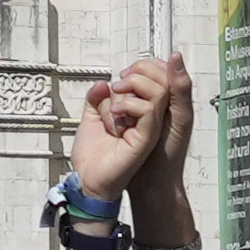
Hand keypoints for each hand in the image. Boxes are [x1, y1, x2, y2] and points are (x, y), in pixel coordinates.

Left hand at [67, 58, 192, 203]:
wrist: (87, 180)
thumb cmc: (93, 157)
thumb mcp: (91, 118)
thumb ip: (97, 99)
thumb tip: (103, 83)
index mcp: (140, 113)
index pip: (156, 80)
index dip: (143, 69)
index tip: (122, 74)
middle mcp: (149, 119)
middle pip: (162, 80)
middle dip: (138, 72)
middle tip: (118, 85)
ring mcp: (149, 128)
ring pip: (158, 92)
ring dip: (133, 86)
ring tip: (116, 95)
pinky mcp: (145, 138)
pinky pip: (148, 111)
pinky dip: (129, 105)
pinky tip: (115, 114)